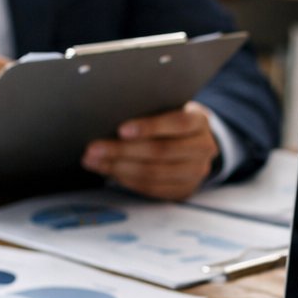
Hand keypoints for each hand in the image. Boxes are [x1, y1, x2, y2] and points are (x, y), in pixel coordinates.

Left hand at [83, 100, 220, 200]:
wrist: (194, 141)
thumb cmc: (171, 120)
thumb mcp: (168, 108)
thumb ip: (149, 111)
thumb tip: (109, 118)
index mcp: (200, 122)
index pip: (177, 123)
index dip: (149, 127)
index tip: (121, 130)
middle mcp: (203, 148)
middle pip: (161, 152)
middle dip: (123, 151)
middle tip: (94, 149)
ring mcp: (196, 172)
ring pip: (154, 173)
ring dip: (119, 168)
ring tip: (94, 161)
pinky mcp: (184, 190)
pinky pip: (152, 188)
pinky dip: (127, 180)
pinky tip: (109, 172)